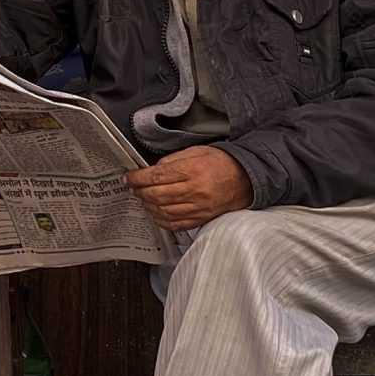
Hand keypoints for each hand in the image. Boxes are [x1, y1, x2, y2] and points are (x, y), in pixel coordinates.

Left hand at [126, 147, 251, 231]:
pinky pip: (175, 224)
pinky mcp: (201, 219)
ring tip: (143, 199)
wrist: (245, 179)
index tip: (129, 178)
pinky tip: (155, 213)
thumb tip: (152, 170)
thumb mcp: (196, 152)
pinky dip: (160, 220)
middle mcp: (194, 190)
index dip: (138, 178)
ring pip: (163, 211)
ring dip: (148, 206)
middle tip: (134, 188)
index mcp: (192, 170)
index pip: (157, 176)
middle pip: (156, 195)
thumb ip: (172, 161)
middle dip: (140, 192)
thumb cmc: (220, 163)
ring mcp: (198, 207)